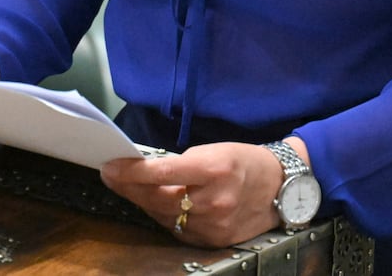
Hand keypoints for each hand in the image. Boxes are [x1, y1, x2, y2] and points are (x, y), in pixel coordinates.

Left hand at [99, 141, 284, 247]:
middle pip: (158, 198)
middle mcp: (215, 200)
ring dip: (143, 201)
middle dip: (129, 186)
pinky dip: (164, 215)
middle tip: (111, 175)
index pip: (162, 173)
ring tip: (128, 187)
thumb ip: (180, 163)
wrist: (280, 187)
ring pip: (164, 215)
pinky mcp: (214, 240)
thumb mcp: (215, 151)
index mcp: (215, 170)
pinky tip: (154, 203)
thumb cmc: (245, 162)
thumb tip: (144, 170)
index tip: (111, 166)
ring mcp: (214, 225)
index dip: (132, 171)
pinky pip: (178, 228)